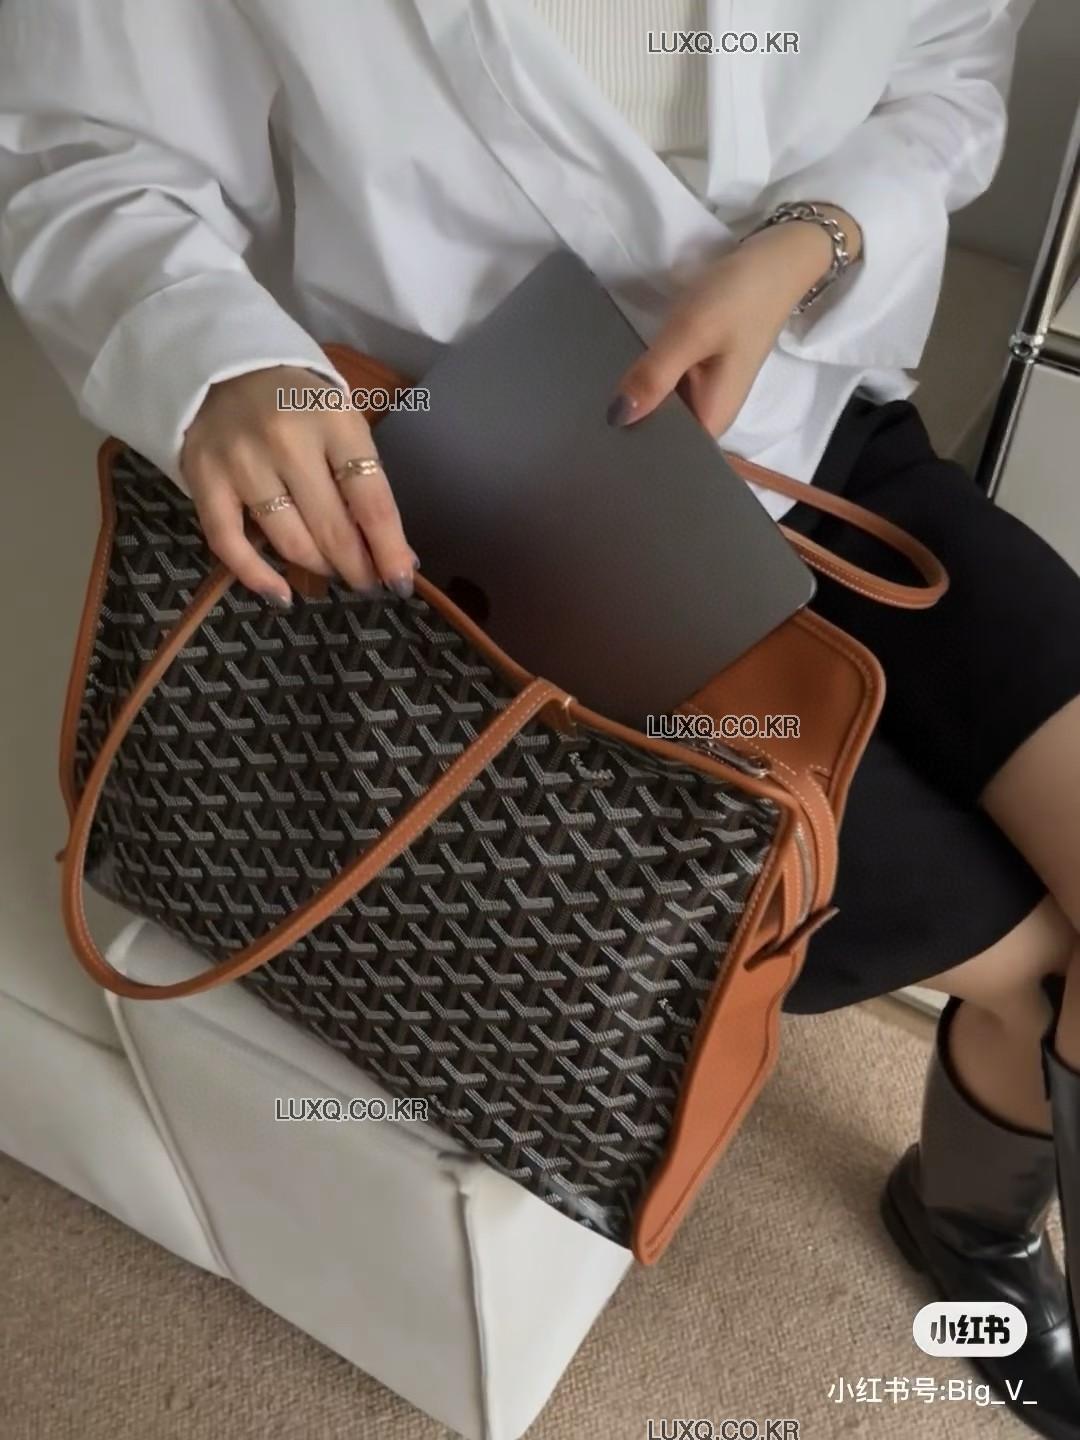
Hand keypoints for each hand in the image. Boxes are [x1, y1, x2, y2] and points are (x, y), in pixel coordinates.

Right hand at [180, 365, 416, 607]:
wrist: (223, 369)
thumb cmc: (297, 404)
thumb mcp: (342, 425)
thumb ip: (365, 483)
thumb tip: (396, 557)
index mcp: (333, 420)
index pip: (371, 501)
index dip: (389, 550)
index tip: (400, 582)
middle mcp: (287, 440)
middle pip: (332, 528)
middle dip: (356, 567)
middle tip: (366, 582)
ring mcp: (242, 461)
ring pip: (290, 541)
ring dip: (318, 567)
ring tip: (331, 570)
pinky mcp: (204, 479)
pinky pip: (230, 544)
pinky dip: (258, 578)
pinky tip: (281, 596)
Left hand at [607, 206, 860, 436]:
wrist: (774, 261)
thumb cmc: (738, 298)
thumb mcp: (691, 333)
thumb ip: (654, 377)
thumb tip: (615, 418)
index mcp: (713, 422)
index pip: (668, 459)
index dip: (634, 458)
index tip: (596, 454)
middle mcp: (708, 417)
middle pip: (661, 438)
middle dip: (628, 431)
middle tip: (583, 426)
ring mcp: (701, 396)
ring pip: (659, 414)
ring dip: (632, 407)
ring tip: (586, 409)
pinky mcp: (695, 375)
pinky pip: (662, 392)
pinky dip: (643, 386)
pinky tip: (613, 383)